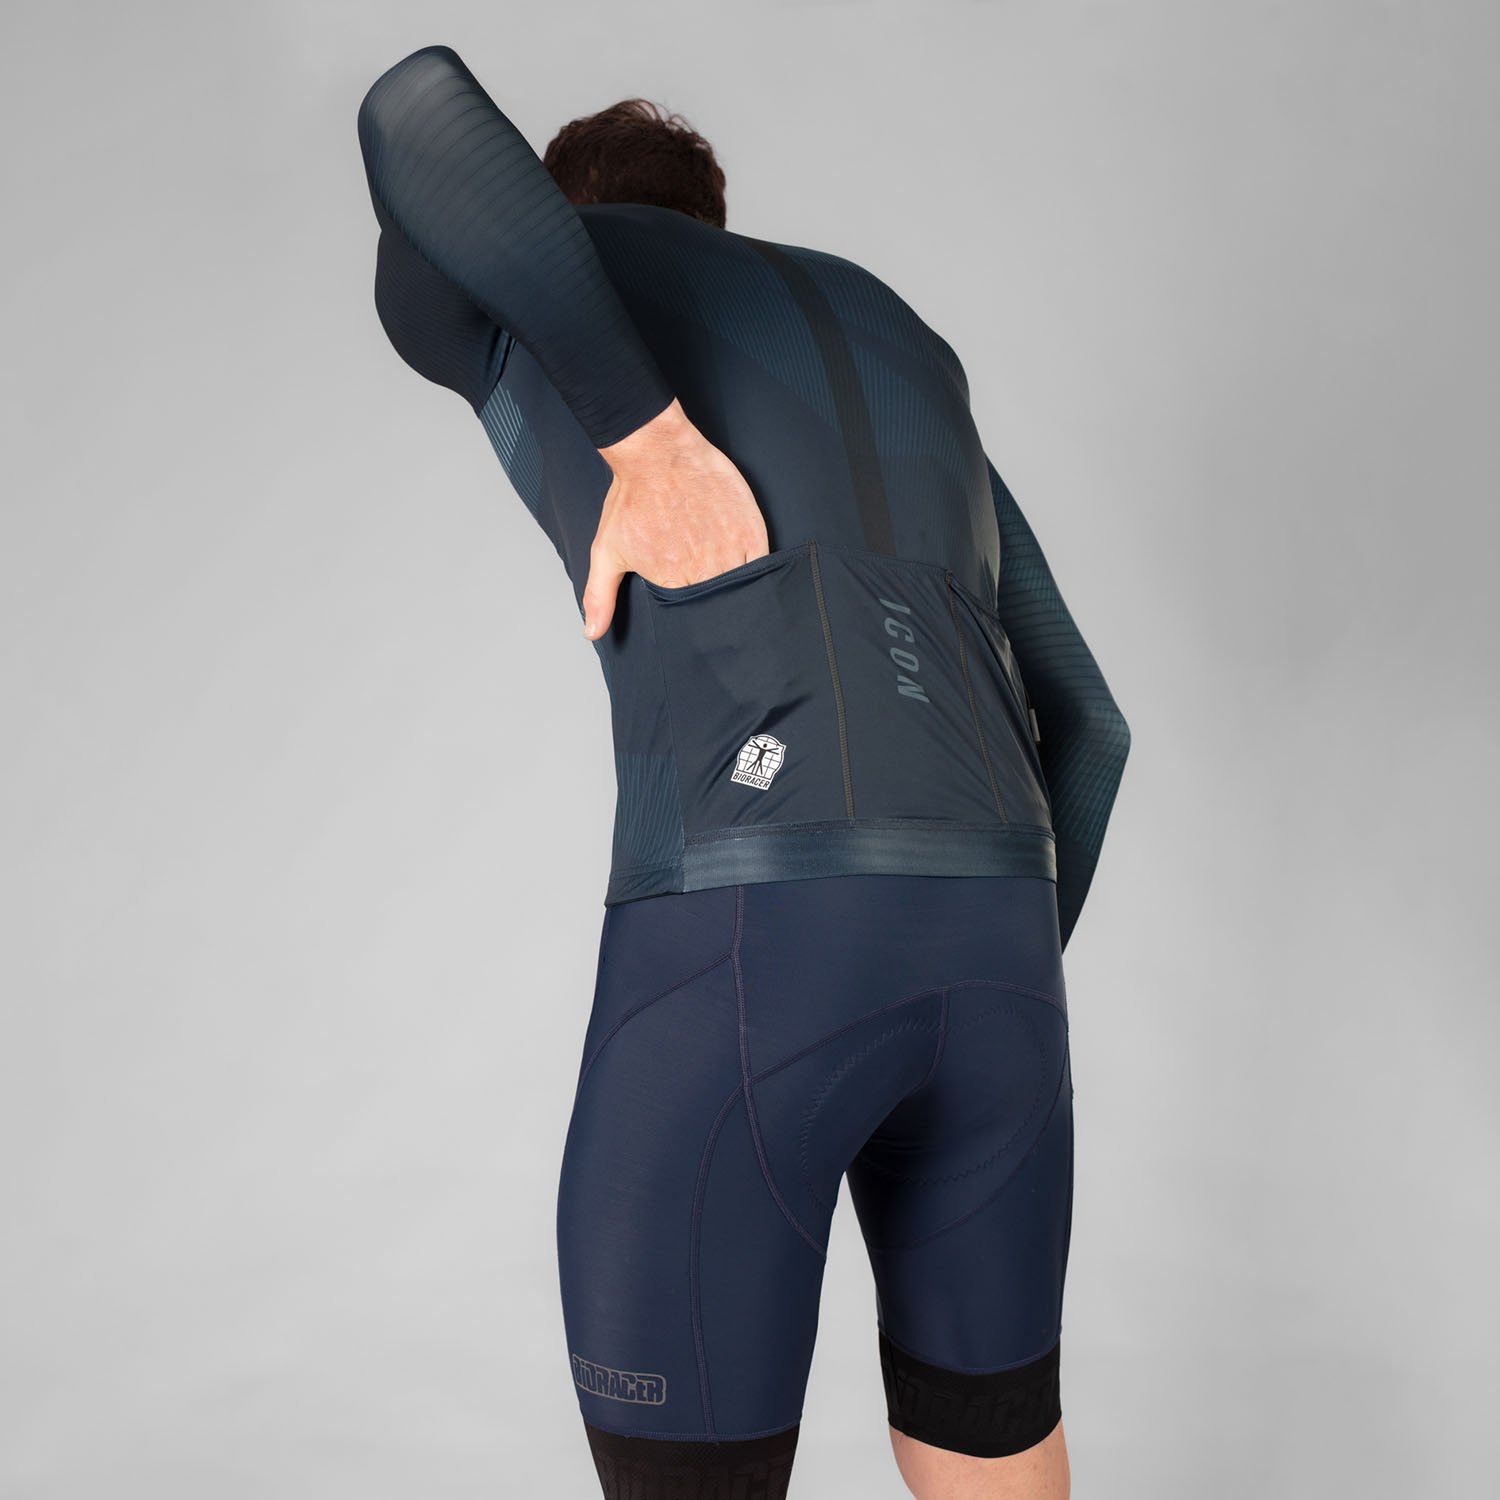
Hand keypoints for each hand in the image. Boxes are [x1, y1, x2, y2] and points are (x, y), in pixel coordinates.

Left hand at [583, 398, 768, 639]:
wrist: (657, 453)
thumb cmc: (632, 497)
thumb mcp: (607, 550)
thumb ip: (601, 596)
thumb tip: (592, 633)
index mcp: (672, 582)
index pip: (690, 613)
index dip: (691, 608)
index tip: (690, 598)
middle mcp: (704, 571)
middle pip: (718, 602)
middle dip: (715, 601)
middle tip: (706, 580)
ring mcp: (731, 551)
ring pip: (741, 586)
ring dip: (736, 586)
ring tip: (723, 571)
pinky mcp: (751, 530)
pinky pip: (762, 564)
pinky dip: (756, 568)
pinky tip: (744, 561)